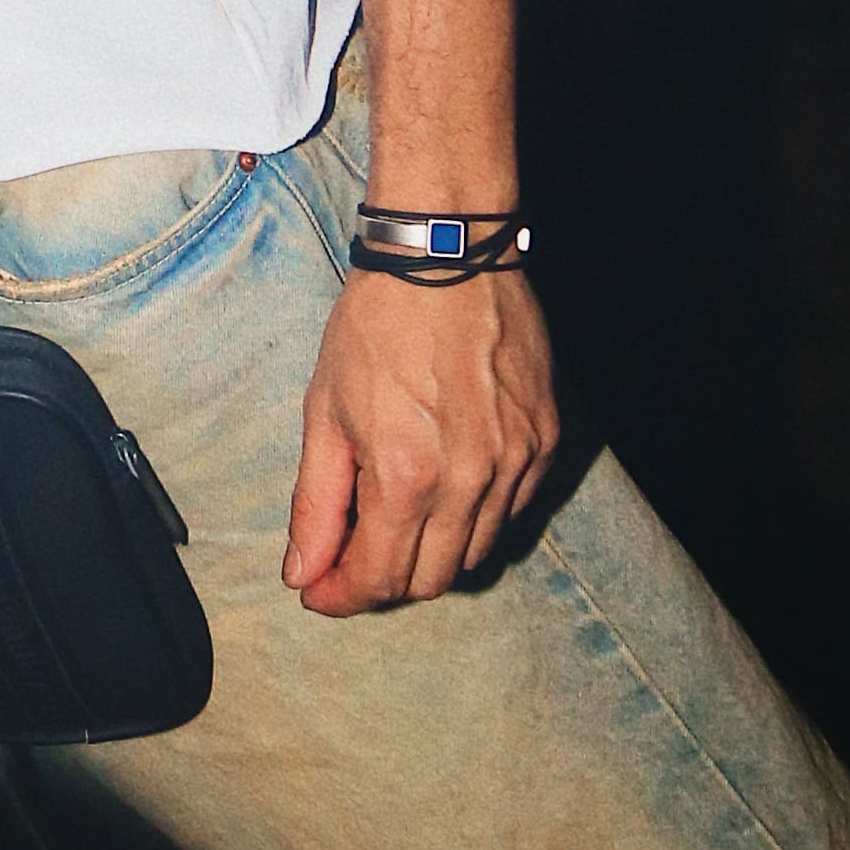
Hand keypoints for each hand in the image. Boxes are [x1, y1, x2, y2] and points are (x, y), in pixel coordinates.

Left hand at [282, 266, 556, 611]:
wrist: (447, 253)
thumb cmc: (376, 325)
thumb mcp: (325, 411)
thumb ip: (315, 503)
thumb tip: (302, 575)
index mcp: (407, 477)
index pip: (380, 579)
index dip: (343, 595)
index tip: (318, 590)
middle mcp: (471, 482)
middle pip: (432, 580)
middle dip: (384, 578)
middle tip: (351, 551)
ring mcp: (517, 463)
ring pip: (476, 552)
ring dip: (432, 551)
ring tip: (396, 513)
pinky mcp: (547, 441)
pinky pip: (512, 512)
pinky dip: (476, 515)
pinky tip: (445, 482)